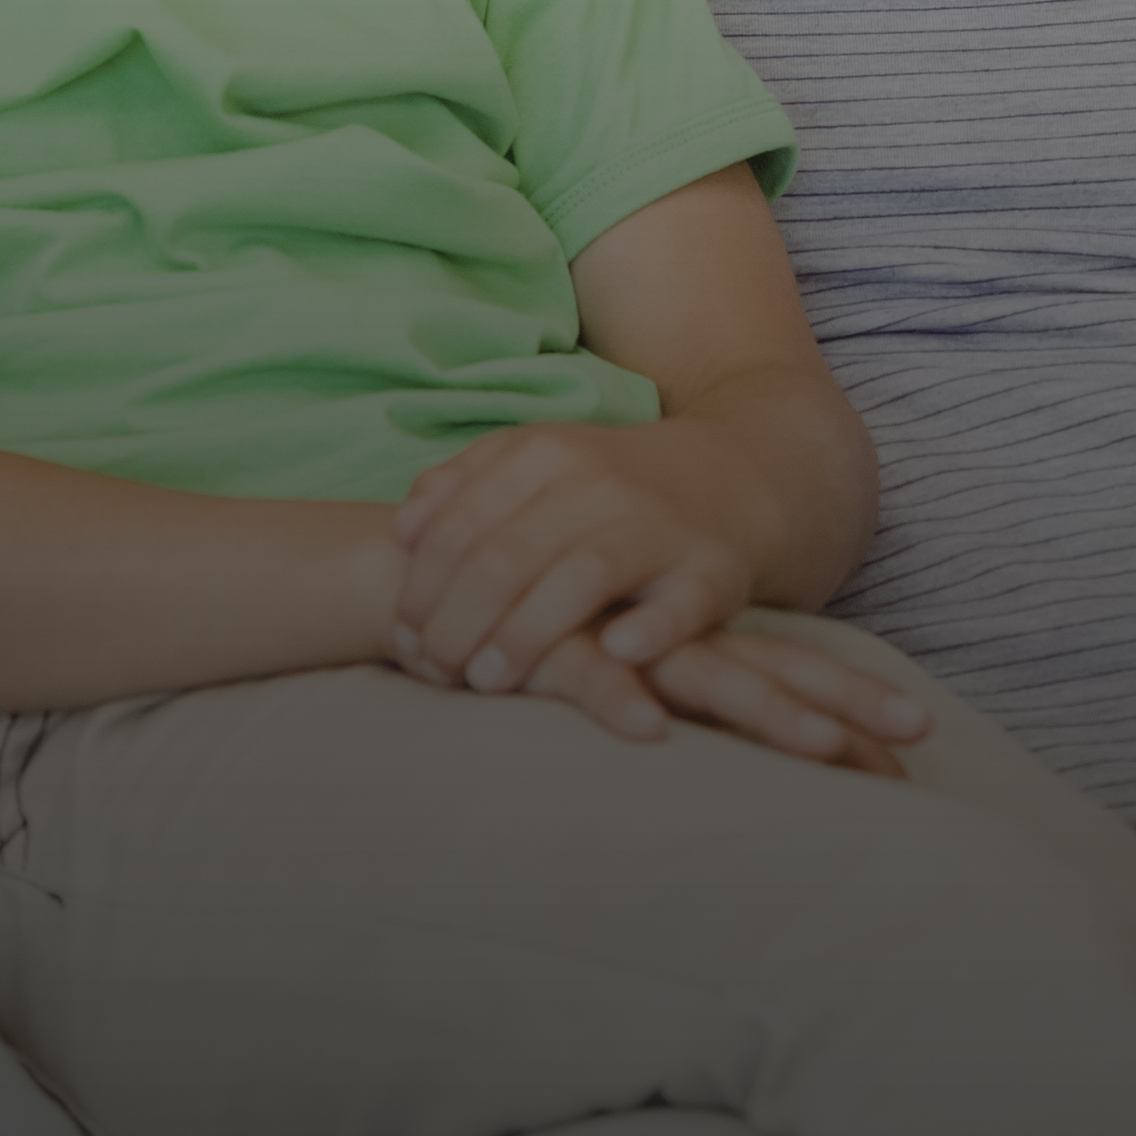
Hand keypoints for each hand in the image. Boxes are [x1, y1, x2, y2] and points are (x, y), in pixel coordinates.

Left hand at [389, 417, 764, 692]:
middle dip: (455, 627)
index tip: (406, 636)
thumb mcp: (538, 463)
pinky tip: (617, 651)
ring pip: (578, 580)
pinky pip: (679, 604)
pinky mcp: (712, 570)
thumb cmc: (609, 488)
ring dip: (522, 638)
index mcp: (547, 453)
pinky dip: (649, 629)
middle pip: (505, 560)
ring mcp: (658, 525)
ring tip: (486, 681)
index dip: (420, 590)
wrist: (731, 480)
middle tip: (436, 671)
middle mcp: (601, 482)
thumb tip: (404, 528)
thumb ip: (465, 486)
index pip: (458, 528)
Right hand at [504, 615, 927, 775]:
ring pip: (712, 680)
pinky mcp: (557, 650)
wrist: (438, 575)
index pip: (794, 671)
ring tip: (827, 749)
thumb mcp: (609, 667)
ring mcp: (627, 646)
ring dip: (771, 715)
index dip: (854, 703)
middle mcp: (679, 647)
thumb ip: (657, 700)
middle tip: (923, 732)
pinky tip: (651, 732)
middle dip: (852, 706)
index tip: (924, 738)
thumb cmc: (536, 634)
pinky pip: (594, 679)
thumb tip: (701, 755)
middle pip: (783, 675)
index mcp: (699, 648)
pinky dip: (621, 702)